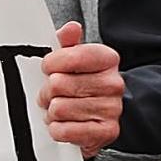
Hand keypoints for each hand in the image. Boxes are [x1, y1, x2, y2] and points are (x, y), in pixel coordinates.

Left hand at [38, 21, 122, 157]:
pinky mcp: (106, 132)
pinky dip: (58, 130)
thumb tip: (71, 28)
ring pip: (58, 108)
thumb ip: (67, 42)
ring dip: (53, 112)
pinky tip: (66, 124)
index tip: (49, 69)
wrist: (99, 118)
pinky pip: (64, 130)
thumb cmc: (81, 86)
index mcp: (107, 59)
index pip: (69, 56)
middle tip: (53, 95)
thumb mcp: (73, 60)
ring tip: (61, 110)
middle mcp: (113, 83)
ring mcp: (111, 109)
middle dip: (48, 92)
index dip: (50, 64)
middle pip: (57, 84)